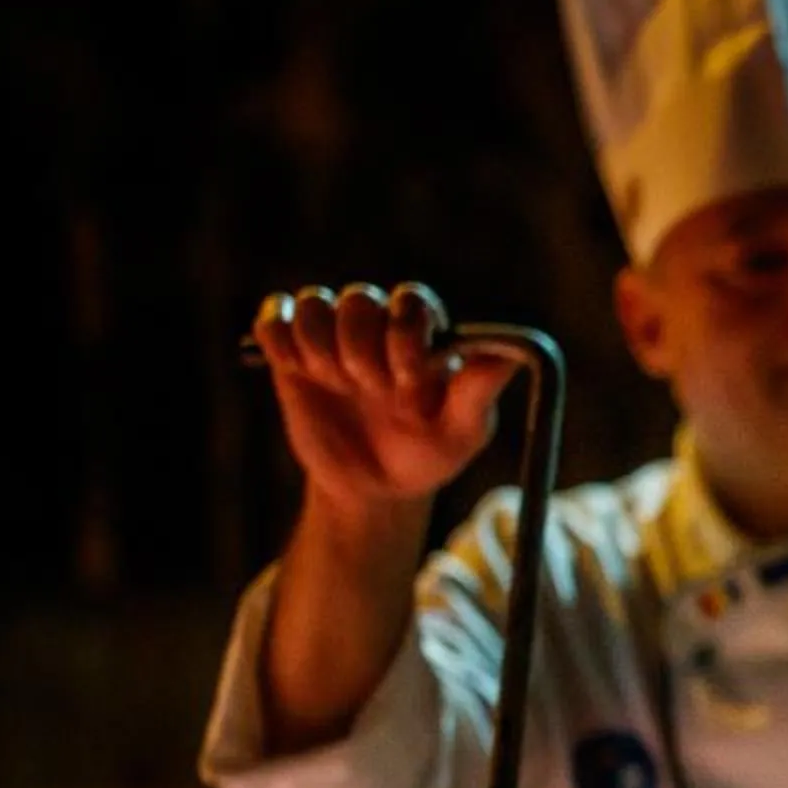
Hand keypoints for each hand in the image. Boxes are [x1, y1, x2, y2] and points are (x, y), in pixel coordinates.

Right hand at [253, 282, 511, 517]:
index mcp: (422, 331)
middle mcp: (377, 322)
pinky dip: (279, 340)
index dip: (405, 336)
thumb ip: (480, 389)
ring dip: (322, 348)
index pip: (410, 301)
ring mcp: (331, 333)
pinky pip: (273, 320)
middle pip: (359, 298)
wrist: (375, 488)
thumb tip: (514, 353)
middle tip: (372, 391)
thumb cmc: (429, 453)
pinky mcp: (289, 351)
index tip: (408, 381)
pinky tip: (298, 371)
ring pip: (315, 304)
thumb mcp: (463, 430)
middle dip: (363, 350)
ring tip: (338, 386)